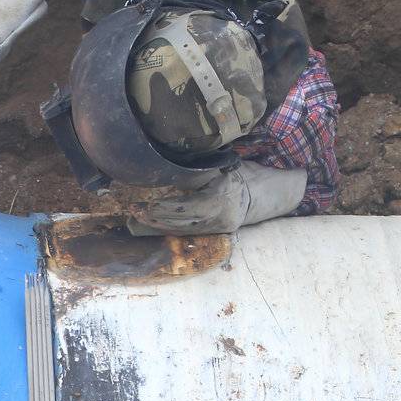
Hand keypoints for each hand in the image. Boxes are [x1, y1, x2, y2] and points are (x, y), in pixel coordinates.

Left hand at [124, 162, 308, 235]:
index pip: (187, 205)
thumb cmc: (243, 175)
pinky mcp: (215, 233)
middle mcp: (217, 216)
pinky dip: (171, 228)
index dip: (165, 207)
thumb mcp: (223, 168)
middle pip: (180, 220)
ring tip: (139, 218)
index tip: (146, 203)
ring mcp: (216, 227)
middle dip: (156, 217)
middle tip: (134, 211)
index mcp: (220, 197)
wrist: (265, 195)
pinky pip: (189, 232)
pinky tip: (155, 224)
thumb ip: (200, 172)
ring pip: (183, 229)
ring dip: (159, 224)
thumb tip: (172, 167)